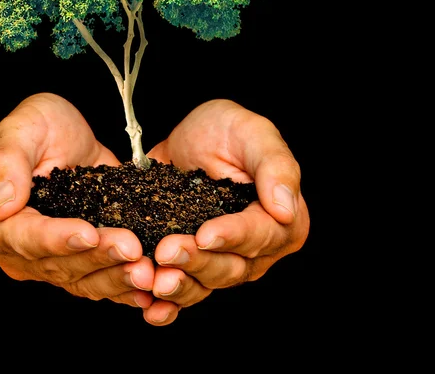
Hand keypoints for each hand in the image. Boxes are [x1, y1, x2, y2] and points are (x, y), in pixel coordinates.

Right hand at [0, 93, 155, 310]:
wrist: (65, 132)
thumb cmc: (37, 124)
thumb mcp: (22, 128)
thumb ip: (6, 162)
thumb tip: (2, 206)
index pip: (21, 237)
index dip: (56, 239)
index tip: (89, 234)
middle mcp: (15, 248)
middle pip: (56, 264)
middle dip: (97, 258)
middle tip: (132, 249)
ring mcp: (46, 259)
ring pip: (80, 278)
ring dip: (115, 277)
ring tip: (145, 270)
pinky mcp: (76, 260)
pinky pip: (98, 280)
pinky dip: (123, 286)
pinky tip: (148, 286)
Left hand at [145, 98, 309, 319]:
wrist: (189, 137)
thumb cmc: (228, 129)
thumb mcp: (253, 132)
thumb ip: (275, 165)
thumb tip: (285, 208)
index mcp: (281, 219)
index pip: (261, 235)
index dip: (234, 237)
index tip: (206, 234)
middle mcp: (257, 248)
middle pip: (232, 267)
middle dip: (198, 261)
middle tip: (166, 251)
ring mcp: (224, 259)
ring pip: (206, 284)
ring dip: (181, 285)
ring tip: (155, 279)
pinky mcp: (194, 262)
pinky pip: (185, 290)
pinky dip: (168, 304)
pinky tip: (151, 308)